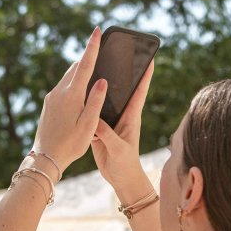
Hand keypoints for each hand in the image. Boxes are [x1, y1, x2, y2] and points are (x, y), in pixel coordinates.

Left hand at [32, 27, 107, 169]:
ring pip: (68, 77)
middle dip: (87, 57)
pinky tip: (79, 90)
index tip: (97, 30)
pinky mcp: (48, 104)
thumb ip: (96, 102)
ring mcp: (51, 97)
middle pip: (75, 67)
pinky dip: (73, 82)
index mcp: (71, 95)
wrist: (46, 157)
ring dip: (80, 70)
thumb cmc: (70, 145)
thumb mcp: (89, 125)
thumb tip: (103, 80)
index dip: (92, 46)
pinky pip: (62, 87)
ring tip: (92, 67)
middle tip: (98, 46)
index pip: (85, 65)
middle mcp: (58, 92)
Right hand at [91, 59, 153, 196]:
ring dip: (101, 85)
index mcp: (132, 116)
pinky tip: (79, 92)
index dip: (146, 73)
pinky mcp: (99, 127)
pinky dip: (88, 102)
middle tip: (118, 51)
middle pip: (123, 89)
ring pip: (105, 98)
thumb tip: (93, 118)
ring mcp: (110, 120)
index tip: (150, 56)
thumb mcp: (118, 149)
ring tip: (95, 66)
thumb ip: (107, 134)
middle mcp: (122, 114)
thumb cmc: (125, 164)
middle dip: (122, 71)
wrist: (120, 179)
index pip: (141, 90)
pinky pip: (93, 112)